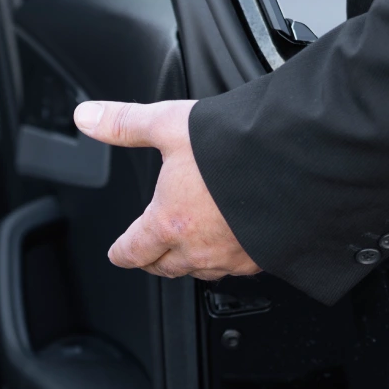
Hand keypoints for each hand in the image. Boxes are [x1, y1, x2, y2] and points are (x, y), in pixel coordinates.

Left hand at [74, 99, 261, 280]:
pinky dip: (228, 258)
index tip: (117, 253)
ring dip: (190, 261)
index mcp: (168, 222)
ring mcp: (233, 258)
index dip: (121, 251)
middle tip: (149, 252)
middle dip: (153, 259)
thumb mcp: (171, 124)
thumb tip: (86, 116)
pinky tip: (233, 241)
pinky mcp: (264, 258)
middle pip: (165, 267)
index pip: (133, 251)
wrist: (302, 160)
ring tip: (189, 247)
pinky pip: (237, 268)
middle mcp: (198, 249)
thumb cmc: (237, 144)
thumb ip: (126, 123)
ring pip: (201, 272)